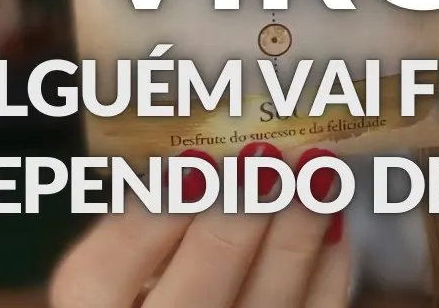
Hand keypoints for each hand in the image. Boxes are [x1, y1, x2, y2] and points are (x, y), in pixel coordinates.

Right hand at [50, 142, 348, 307]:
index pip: (106, 273)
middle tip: (265, 156)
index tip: (193, 162)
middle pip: (193, 298)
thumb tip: (201, 147)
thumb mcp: (126, 254)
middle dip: (235, 219)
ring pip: (267, 307)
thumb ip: (149, 212)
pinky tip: (332, 215)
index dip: (150, 217)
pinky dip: (329, 265)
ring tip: (316, 168)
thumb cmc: (158, 277)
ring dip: (297, 232)